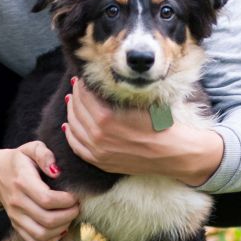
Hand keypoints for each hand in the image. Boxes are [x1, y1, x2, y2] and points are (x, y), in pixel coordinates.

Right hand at [0, 143, 79, 240]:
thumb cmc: (21, 160)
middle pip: (47, 219)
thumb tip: (56, 170)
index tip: (75, 195)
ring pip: (41, 234)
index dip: (66, 201)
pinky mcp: (16, 226)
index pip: (47, 199)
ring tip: (70, 216)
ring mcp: (15, 216)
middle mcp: (17, 202)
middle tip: (77, 207)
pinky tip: (60, 228)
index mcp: (22, 181)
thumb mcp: (31, 148)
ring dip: (61, 228)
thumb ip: (44, 154)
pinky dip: (51, 239)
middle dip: (68, 215)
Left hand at [63, 78, 223, 185]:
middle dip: (75, 96)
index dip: (81, 85)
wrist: (172, 153)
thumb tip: (97, 84)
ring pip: (74, 127)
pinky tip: (69, 126)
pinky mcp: (100, 162)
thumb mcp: (137, 102)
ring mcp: (98, 151)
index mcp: (106, 117)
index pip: (84, 96)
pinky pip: (77, 146)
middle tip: (76, 87)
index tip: (82, 78)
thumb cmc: (159, 124)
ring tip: (72, 101)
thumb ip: (114, 95)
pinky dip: (70, 134)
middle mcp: (98, 135)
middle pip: (77, 110)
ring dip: (71, 112)